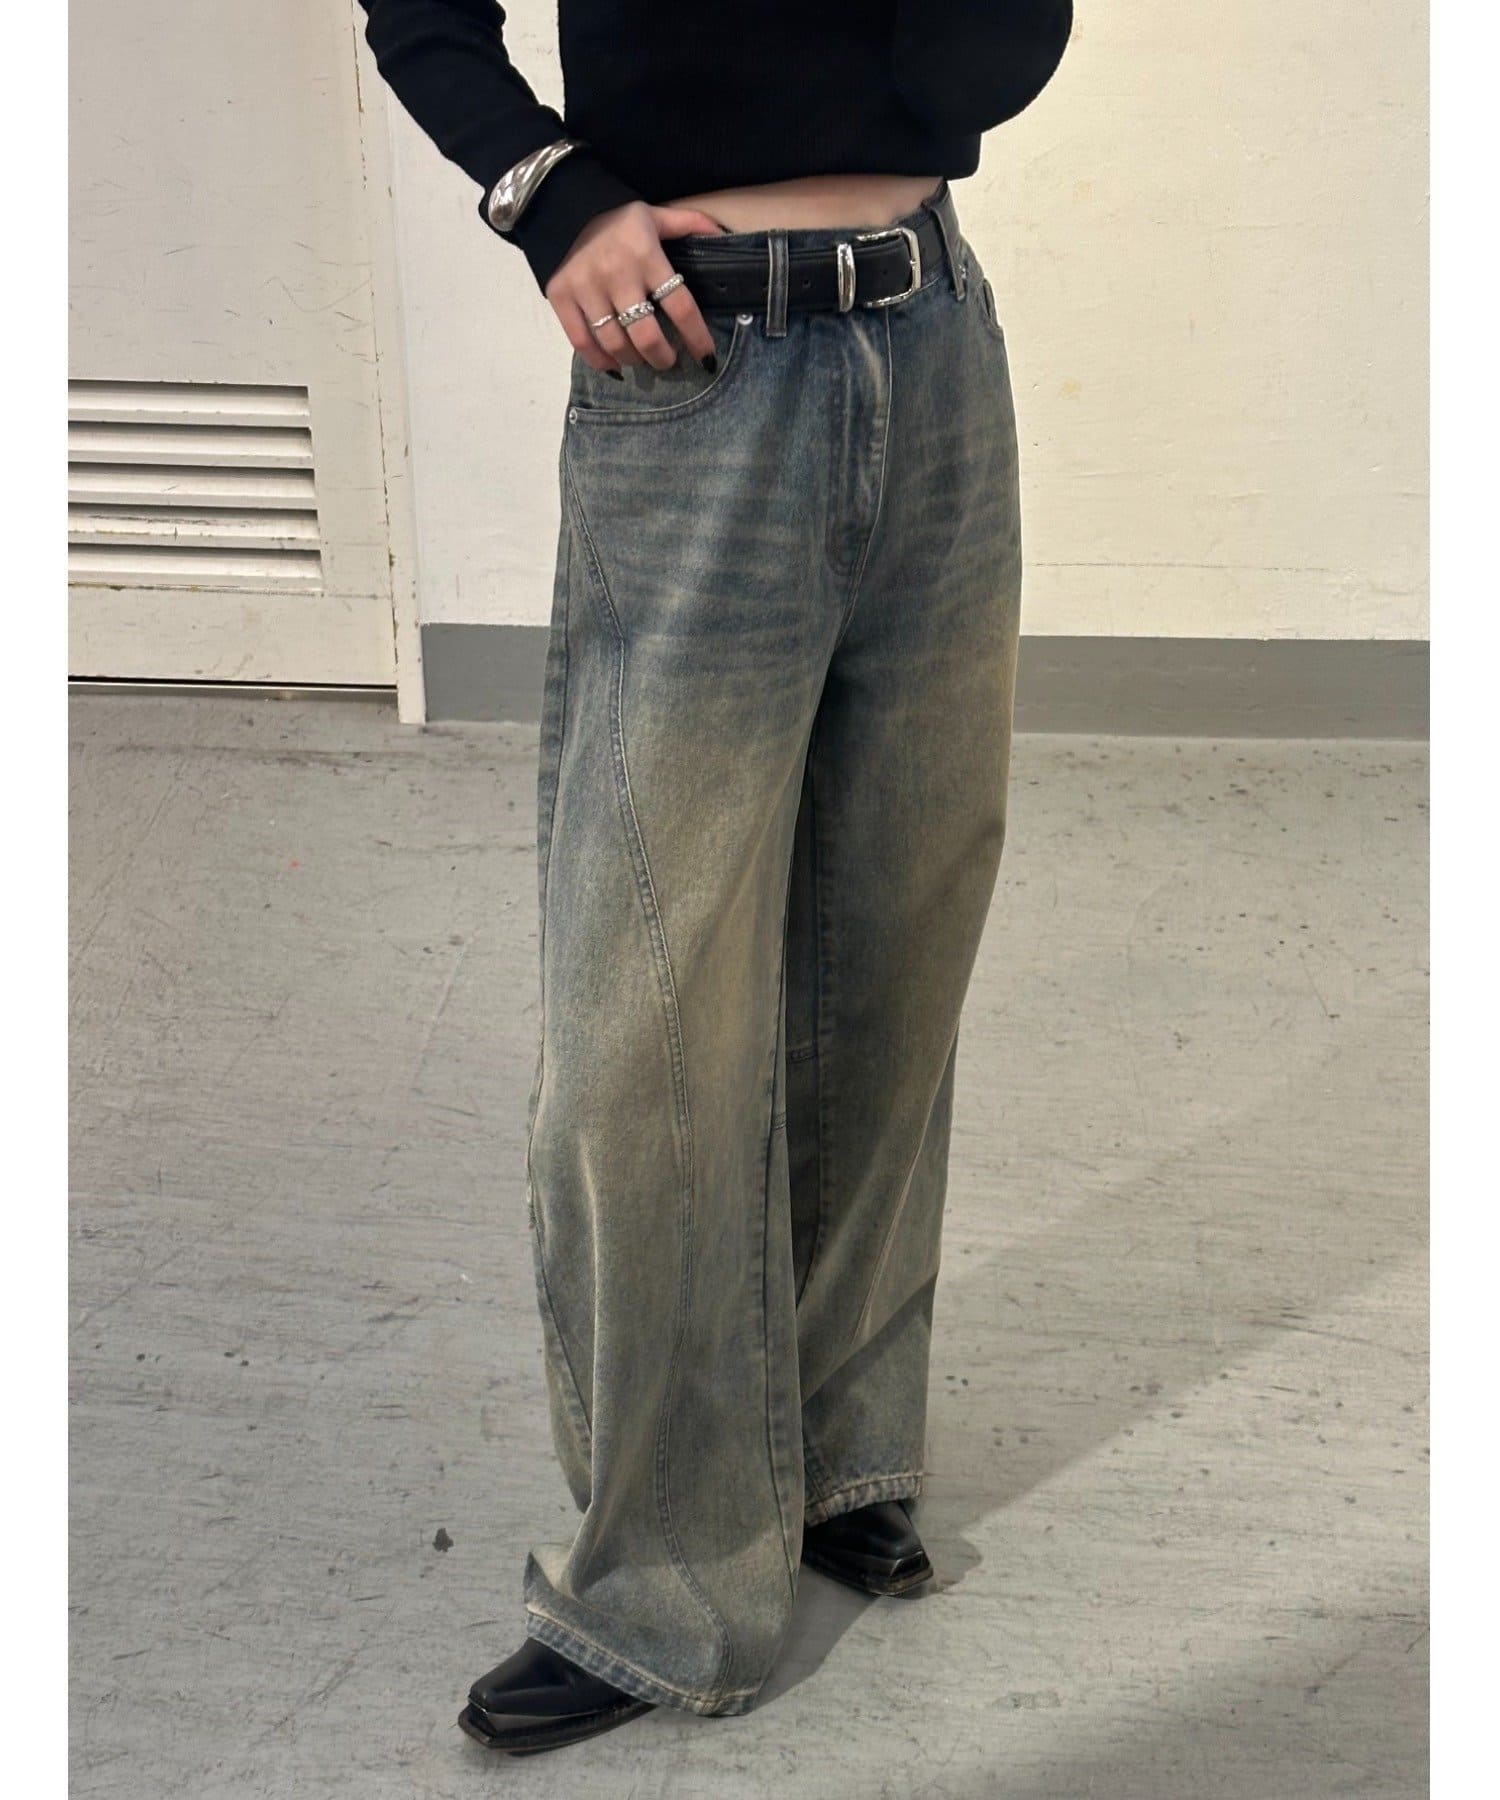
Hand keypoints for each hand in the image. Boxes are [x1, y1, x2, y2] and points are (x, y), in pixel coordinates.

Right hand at [545, 200, 726, 374]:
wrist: (564, 207)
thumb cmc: (618, 220)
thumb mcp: (656, 215)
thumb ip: (689, 224)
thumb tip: (722, 235)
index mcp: (646, 255)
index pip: (680, 305)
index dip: (697, 337)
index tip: (707, 358)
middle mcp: (617, 274)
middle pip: (646, 334)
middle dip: (662, 357)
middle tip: (668, 361)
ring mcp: (586, 287)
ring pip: (615, 343)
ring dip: (633, 360)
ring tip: (641, 359)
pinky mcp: (561, 296)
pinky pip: (581, 342)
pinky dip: (599, 361)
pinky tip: (613, 364)